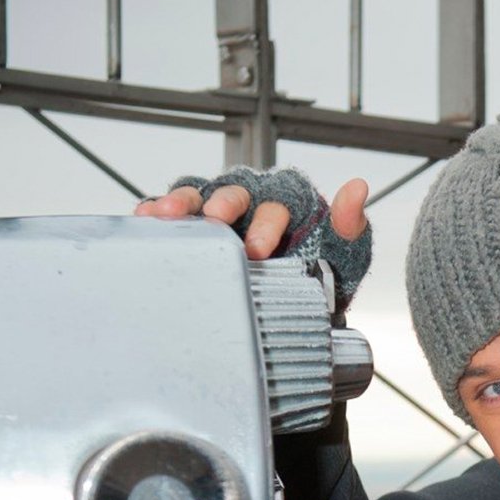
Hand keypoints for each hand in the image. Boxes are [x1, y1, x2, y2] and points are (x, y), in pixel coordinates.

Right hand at [135, 167, 370, 310]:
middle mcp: (252, 201)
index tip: (259, 248)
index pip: (278, 202)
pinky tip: (141, 219)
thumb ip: (350, 227)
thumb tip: (358, 188)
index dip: (268, 221)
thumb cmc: (318, 279)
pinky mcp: (193, 227)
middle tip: (214, 222)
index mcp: (288, 203)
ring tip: (164, 214)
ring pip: (199, 195)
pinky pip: (173, 214)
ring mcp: (219, 212)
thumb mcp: (343, 259)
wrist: (290, 311)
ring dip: (182, 201)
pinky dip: (156, 212)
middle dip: (223, 205)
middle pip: (235, 192)